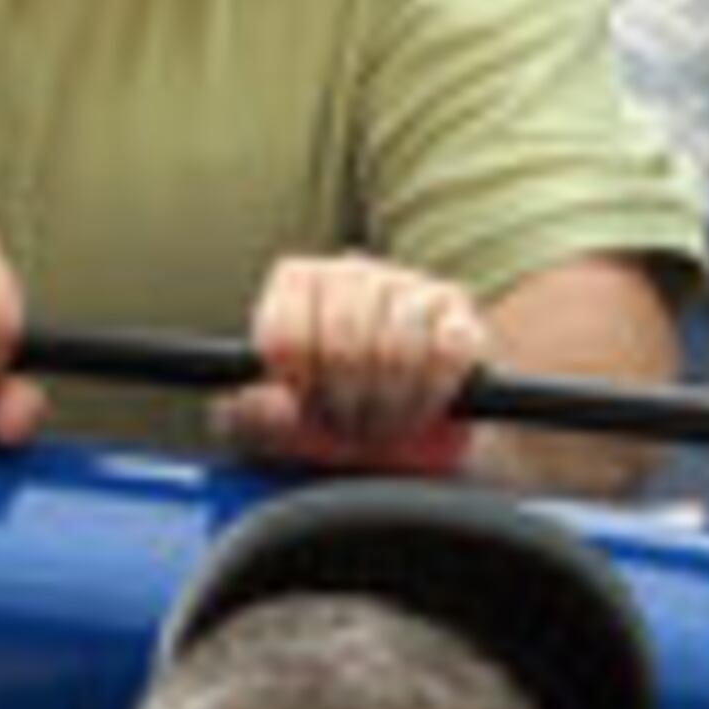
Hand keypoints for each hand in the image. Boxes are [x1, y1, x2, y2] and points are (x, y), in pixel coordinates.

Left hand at [220, 250, 485, 466]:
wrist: (411, 436)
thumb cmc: (337, 421)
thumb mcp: (280, 429)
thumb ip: (250, 417)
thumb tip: (265, 400)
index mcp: (299, 284)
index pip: (286, 332)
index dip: (298, 384)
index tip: (307, 404)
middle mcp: (352, 272)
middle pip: (343, 341)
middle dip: (347, 402)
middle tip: (351, 424)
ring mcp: (410, 287)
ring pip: (397, 348)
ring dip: (391, 405)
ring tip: (386, 422)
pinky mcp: (459, 314)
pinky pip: (448, 352)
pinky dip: (434, 393)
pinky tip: (424, 407)